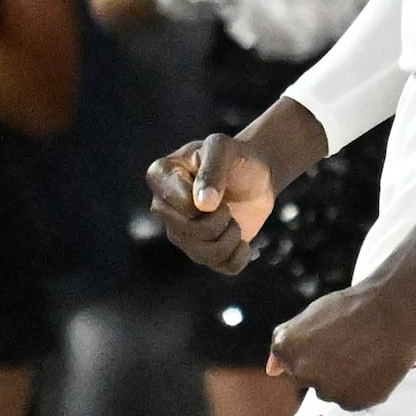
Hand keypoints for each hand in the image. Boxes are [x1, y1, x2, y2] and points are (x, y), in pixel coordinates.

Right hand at [146, 131, 277, 275]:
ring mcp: (181, 234)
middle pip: (187, 232)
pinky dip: (240, 255)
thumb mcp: (224, 148)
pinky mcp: (203, 253)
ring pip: (204, 255)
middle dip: (219, 219)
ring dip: (230, 237)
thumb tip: (203, 206)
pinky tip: (243, 241)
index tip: (216, 181)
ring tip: (233, 221)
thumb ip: (212, 170)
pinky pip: (222, 267)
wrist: (256, 175)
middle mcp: (163, 209)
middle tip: (226, 204)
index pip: (177, 203)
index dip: (206, 198)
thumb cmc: (234, 157)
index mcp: (160, 177)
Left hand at [268, 272, 415, 409]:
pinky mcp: (355, 402)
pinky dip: (365, 388)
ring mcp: (329, 390)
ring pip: (335, 393)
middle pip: (314, 380)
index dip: (317, 349)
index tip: (333, 335)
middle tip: (351, 343)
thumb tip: (271, 372)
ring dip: (347, 379)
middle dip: (330, 366)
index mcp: (286, 349)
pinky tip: (374, 365)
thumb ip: (284, 344)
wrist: (394, 306)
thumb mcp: (309, 316)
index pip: (295, 365)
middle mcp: (303, 373)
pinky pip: (356, 401)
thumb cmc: (352, 306)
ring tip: (365, 352)